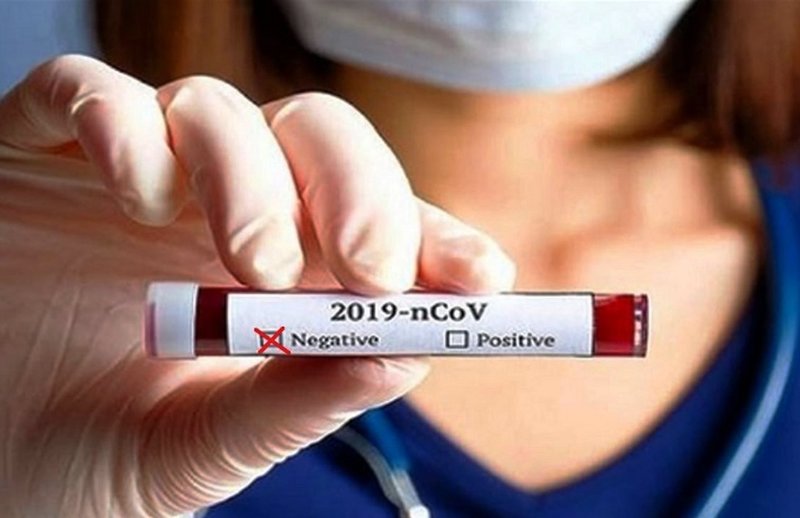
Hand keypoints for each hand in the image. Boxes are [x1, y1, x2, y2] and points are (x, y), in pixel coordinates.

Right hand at [0, 55, 515, 515]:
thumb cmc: (81, 462)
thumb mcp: (199, 451)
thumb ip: (294, 406)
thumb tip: (408, 357)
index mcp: (269, 277)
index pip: (373, 228)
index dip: (436, 239)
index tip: (482, 280)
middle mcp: (214, 209)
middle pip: (317, 139)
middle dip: (361, 194)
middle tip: (371, 270)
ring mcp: (132, 175)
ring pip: (217, 109)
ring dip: (253, 176)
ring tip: (251, 263)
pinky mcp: (39, 151)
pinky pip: (86, 94)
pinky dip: (122, 124)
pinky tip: (142, 193)